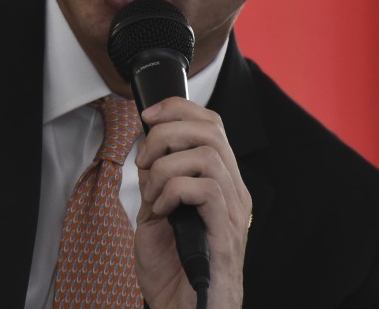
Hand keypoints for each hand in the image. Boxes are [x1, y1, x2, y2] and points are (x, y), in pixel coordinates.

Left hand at [133, 97, 250, 308]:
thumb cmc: (172, 269)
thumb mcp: (157, 211)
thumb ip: (156, 179)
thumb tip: (146, 148)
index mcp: (221, 182)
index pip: (211, 123)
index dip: (178, 109)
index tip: (147, 117)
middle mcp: (234, 191)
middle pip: (211, 129)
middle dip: (167, 132)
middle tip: (144, 159)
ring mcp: (234, 211)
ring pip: (207, 154)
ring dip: (166, 166)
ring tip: (152, 192)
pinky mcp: (226, 231)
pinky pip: (205, 189)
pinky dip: (173, 191)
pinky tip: (161, 210)